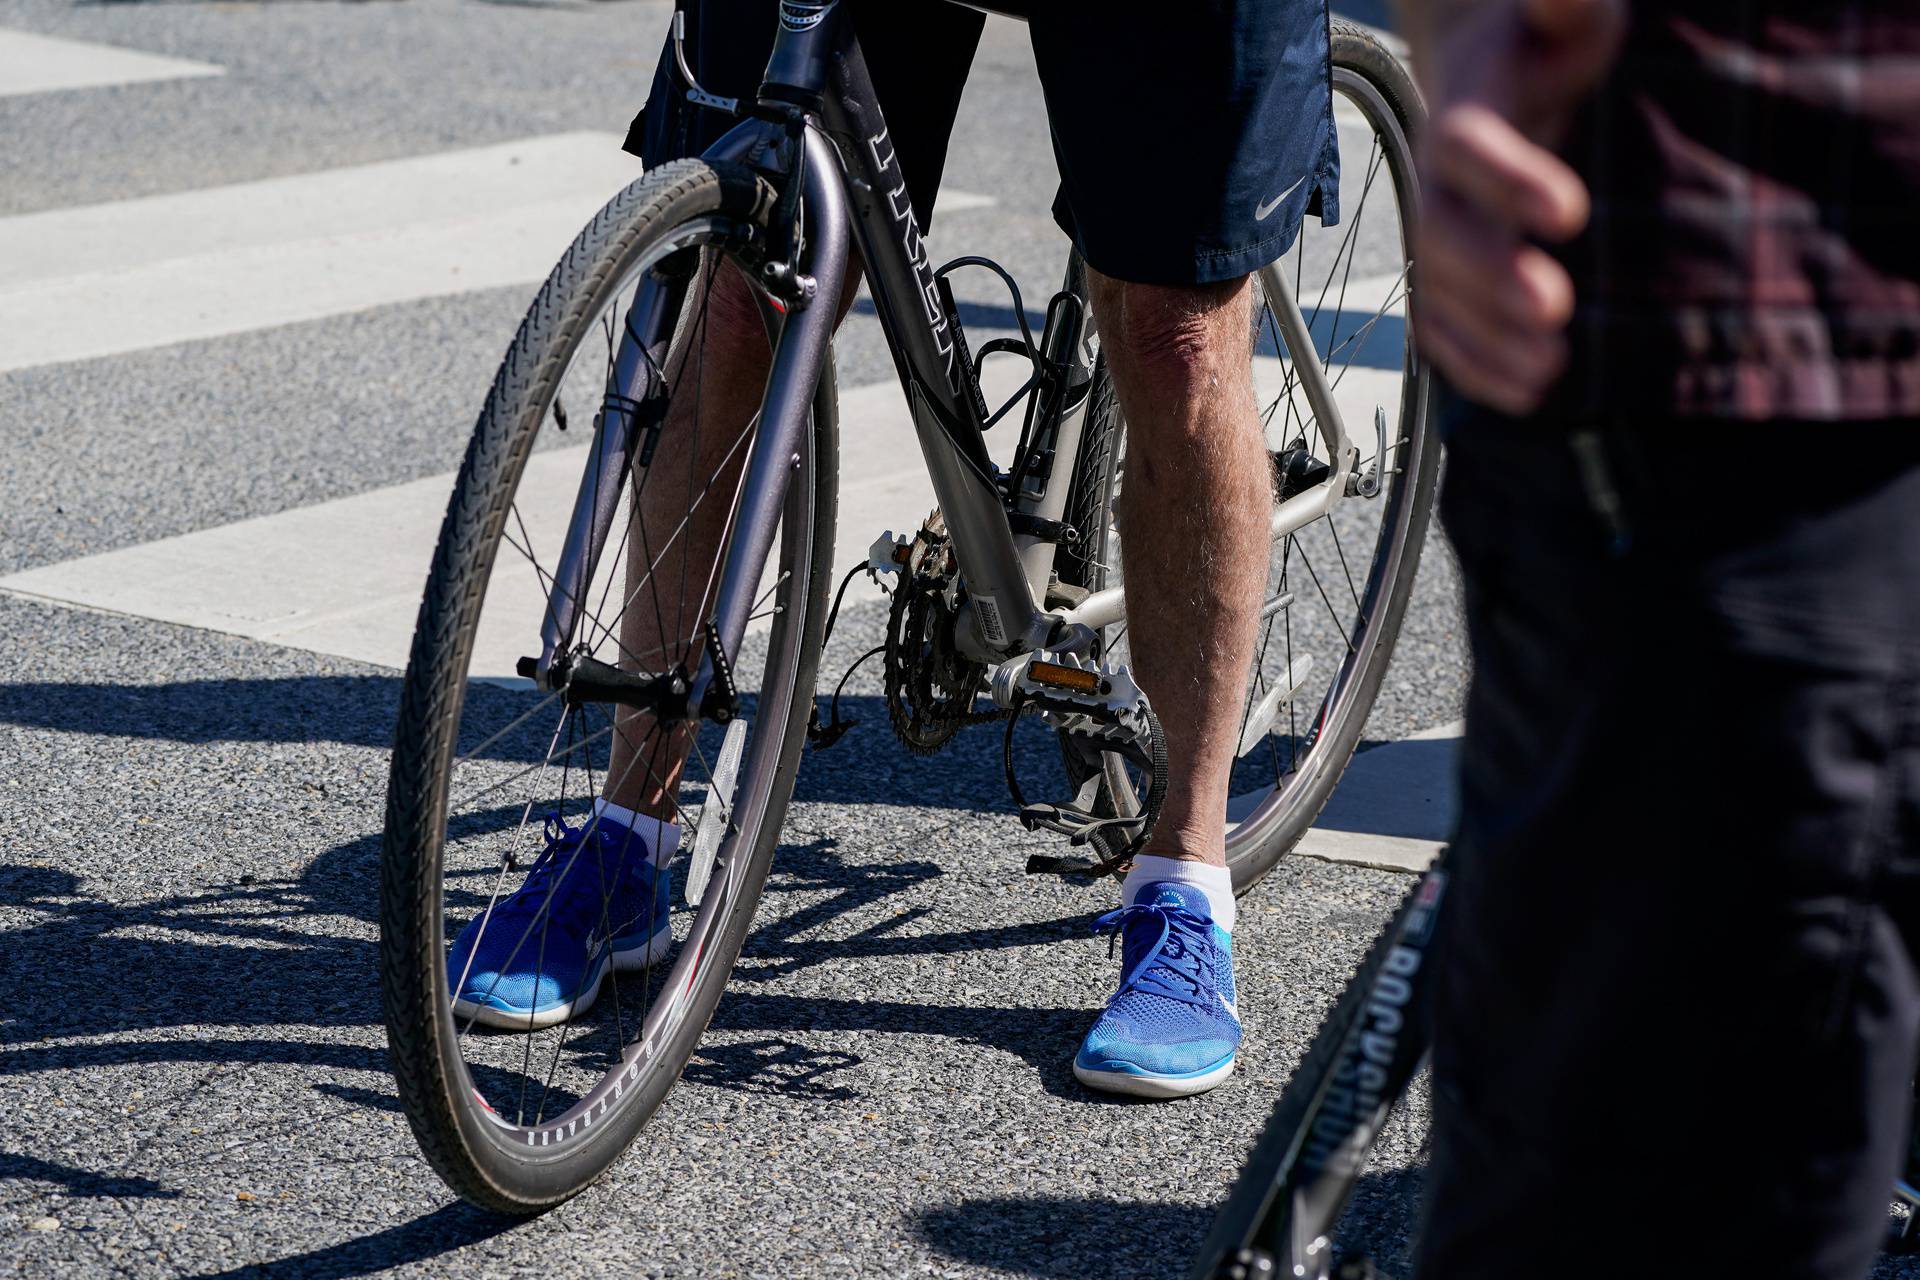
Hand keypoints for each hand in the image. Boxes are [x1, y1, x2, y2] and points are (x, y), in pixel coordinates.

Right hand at [1405, 0, 1624, 414]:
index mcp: (1466, 112)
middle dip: (1490, 276)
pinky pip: (1444, 330)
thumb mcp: (1562, 14)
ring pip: (1439, 293)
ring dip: (1488, 337)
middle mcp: (1438, 181)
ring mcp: (1438, 235)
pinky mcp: (1450, 277)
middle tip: (1552, 307)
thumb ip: (1562, 1)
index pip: (1466, 146)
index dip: (1508, 179)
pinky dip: (1478, 367)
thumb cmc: (1543, 44)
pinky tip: (1528, 392)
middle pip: (1441, 234)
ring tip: (1550, 367)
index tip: (1570, 211)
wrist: (1496, 75)